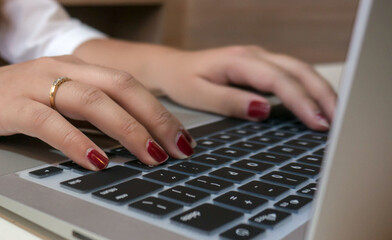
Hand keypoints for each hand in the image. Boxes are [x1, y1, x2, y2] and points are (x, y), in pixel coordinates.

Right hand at [0, 55, 195, 170]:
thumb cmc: (4, 103)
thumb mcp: (51, 101)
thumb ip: (85, 113)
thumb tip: (128, 140)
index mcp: (74, 67)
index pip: (128, 84)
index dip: (160, 111)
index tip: (182, 139)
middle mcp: (60, 69)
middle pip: (120, 88)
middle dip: (155, 119)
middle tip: (178, 150)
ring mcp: (35, 84)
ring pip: (92, 101)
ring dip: (127, 130)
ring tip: (148, 156)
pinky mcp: (12, 105)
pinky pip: (51, 123)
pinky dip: (77, 142)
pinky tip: (96, 160)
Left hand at [150, 45, 335, 130]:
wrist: (171, 67)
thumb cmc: (182, 81)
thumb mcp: (197, 96)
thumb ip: (229, 102)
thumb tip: (262, 109)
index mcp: (238, 60)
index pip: (278, 79)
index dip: (301, 101)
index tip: (317, 121)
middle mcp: (254, 55)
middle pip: (299, 71)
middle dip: (322, 95)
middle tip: (338, 122)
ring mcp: (261, 58)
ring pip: (301, 70)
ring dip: (321, 91)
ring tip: (337, 116)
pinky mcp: (263, 66)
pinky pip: (294, 74)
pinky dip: (311, 89)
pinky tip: (320, 106)